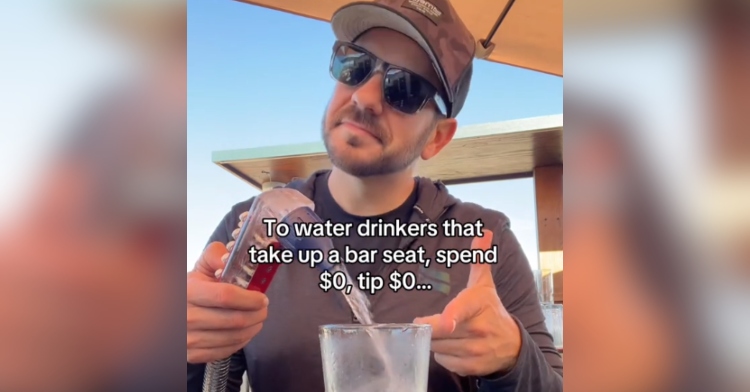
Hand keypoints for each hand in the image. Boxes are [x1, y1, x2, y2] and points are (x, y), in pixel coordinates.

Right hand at [187, 212, 267, 363]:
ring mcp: (188, 339)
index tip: (262, 297)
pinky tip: (245, 331)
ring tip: (258, 319)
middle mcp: (186, 317)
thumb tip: (230, 258)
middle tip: (264, 308)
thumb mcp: (200, 267)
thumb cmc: (191, 288)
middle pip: (234, 319)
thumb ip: (216, 256)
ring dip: (253, 328)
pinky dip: (241, 341)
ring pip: (233, 337)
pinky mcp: (193, 355)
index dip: (249, 298)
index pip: (225, 296)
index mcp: (188, 291)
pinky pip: (226, 351)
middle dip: (257, 314)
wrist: (170, 313)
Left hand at [414, 229, 521, 376]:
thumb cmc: (491, 311)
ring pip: (438, 347)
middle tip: (439, 322)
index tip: (444, 322)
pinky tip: (454, 346)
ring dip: (437, 341)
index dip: (450, 318)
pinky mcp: (471, 367)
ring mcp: (475, 350)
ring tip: (451, 333)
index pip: (462, 311)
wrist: (512, 345)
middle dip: (433, 327)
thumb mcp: (485, 285)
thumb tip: (483, 232)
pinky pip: (443, 361)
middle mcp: (478, 329)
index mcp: (478, 305)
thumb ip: (479, 259)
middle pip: (438, 331)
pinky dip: (443, 356)